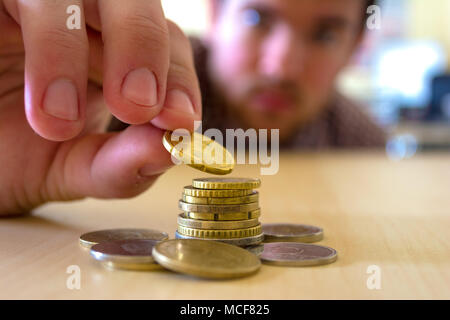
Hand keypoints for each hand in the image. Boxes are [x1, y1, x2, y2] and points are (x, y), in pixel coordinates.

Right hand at [0, 0, 200, 214]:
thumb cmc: (9, 153)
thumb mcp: (70, 165)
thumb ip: (120, 164)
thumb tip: (171, 151)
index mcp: (112, 51)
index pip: (165, 41)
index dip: (179, 76)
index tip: (180, 121)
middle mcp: (79, 15)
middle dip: (141, 47)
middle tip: (137, 108)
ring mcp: (30, 0)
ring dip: (69, 48)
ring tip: (58, 120)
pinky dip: (38, 35)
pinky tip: (36, 93)